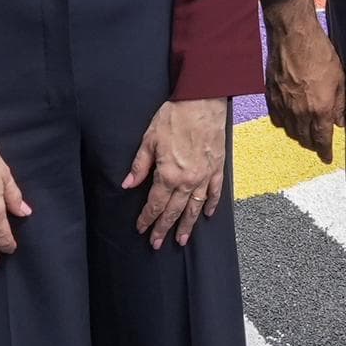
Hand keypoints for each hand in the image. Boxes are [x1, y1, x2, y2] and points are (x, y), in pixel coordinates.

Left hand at [124, 96, 227, 247]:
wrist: (202, 101)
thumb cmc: (174, 117)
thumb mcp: (149, 140)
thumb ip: (139, 166)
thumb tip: (128, 184)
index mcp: (168, 174)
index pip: (155, 204)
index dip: (147, 219)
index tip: (141, 229)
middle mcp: (187, 180)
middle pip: (174, 211)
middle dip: (163, 228)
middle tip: (157, 243)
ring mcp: (204, 176)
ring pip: (194, 207)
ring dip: (187, 225)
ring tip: (182, 239)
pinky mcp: (217, 168)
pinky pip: (214, 192)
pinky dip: (211, 205)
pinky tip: (206, 214)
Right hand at [263, 0, 343, 162]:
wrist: (294, 37)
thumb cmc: (320, 54)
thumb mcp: (340, 79)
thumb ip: (339, 104)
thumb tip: (339, 121)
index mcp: (320, 109)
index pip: (322, 139)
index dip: (324, 151)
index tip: (326, 158)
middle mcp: (300, 112)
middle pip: (305, 138)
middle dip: (313, 144)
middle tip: (318, 145)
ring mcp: (283, 105)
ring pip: (290, 131)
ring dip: (299, 136)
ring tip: (305, 135)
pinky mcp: (272, 95)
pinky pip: (277, 118)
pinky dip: (284, 124)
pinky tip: (289, 121)